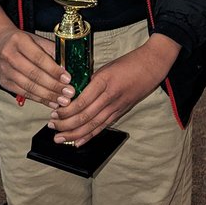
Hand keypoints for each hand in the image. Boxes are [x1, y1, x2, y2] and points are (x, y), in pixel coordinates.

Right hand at [0, 26, 72, 108]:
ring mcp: (4, 70)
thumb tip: (68, 66)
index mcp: (18, 41)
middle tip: (69, 93)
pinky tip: (51, 102)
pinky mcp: (4, 82)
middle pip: (33, 74)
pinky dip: (39, 99)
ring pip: (28, 86)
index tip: (68, 79)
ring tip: (63, 100)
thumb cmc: (23, 41)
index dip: (54, 70)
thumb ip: (52, 50)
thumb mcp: (37, 39)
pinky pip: (23, 93)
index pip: (38, 58)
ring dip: (48, 95)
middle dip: (53, 86)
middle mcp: (8, 55)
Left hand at [50, 36, 179, 146]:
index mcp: (104, 81)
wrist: (153, 65)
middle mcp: (110, 96)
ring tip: (60, 138)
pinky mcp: (121, 111)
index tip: (54, 113)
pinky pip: (103, 126)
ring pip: (92, 125)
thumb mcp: (106, 67)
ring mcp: (117, 106)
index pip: (81, 102)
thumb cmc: (129, 62)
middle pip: (84, 117)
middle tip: (52, 126)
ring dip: (74, 134)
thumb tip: (73, 94)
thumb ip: (91, 81)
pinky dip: (89, 136)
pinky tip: (78, 141)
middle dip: (65, 124)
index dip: (66, 111)